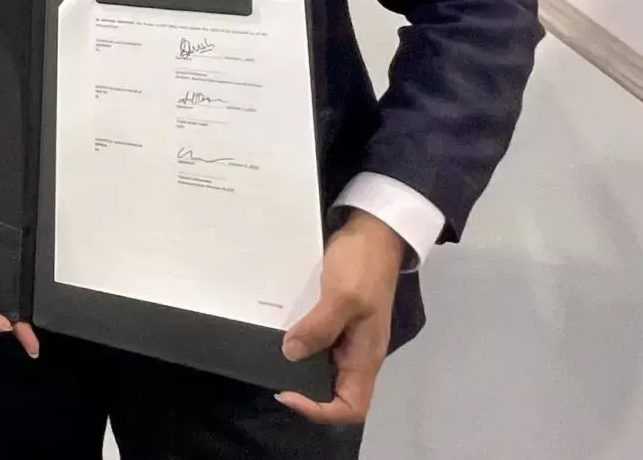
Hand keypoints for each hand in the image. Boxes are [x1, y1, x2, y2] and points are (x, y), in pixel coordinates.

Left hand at [276, 210, 406, 424]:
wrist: (373, 231)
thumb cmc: (363, 264)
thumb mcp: (343, 295)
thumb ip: (320, 327)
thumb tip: (291, 353)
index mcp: (366, 357)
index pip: (351, 407)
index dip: (320, 411)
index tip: (287, 391)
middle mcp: (357, 354)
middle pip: (333, 393)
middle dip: (303, 389)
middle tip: (272, 372)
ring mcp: (347, 337)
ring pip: (321, 368)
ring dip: (297, 365)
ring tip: (268, 352)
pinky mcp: (336, 320)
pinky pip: (316, 343)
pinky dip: (298, 342)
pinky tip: (278, 331)